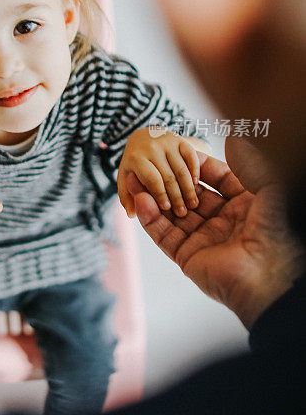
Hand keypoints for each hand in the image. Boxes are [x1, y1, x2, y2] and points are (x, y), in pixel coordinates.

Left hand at [118, 127, 200, 217]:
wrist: (144, 136)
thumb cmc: (135, 163)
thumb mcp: (126, 176)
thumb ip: (127, 194)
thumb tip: (131, 213)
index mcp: (135, 157)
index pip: (152, 179)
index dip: (160, 194)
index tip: (166, 208)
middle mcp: (151, 147)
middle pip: (168, 176)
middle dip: (176, 196)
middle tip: (183, 213)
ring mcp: (166, 142)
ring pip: (181, 168)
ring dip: (188, 188)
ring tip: (193, 204)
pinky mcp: (180, 139)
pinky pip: (190, 155)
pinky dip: (194, 169)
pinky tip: (197, 183)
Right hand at [126, 136, 301, 327]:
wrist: (270, 277)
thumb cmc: (277, 230)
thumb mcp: (269, 188)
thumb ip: (249, 163)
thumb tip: (233, 138)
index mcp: (244, 206)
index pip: (215, 180)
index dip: (197, 166)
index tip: (179, 151)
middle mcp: (223, 222)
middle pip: (189, 195)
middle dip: (169, 180)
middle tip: (150, 164)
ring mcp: (204, 240)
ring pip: (173, 214)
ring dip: (154, 198)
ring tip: (136, 180)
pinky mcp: (188, 257)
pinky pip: (165, 235)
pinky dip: (151, 219)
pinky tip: (142, 202)